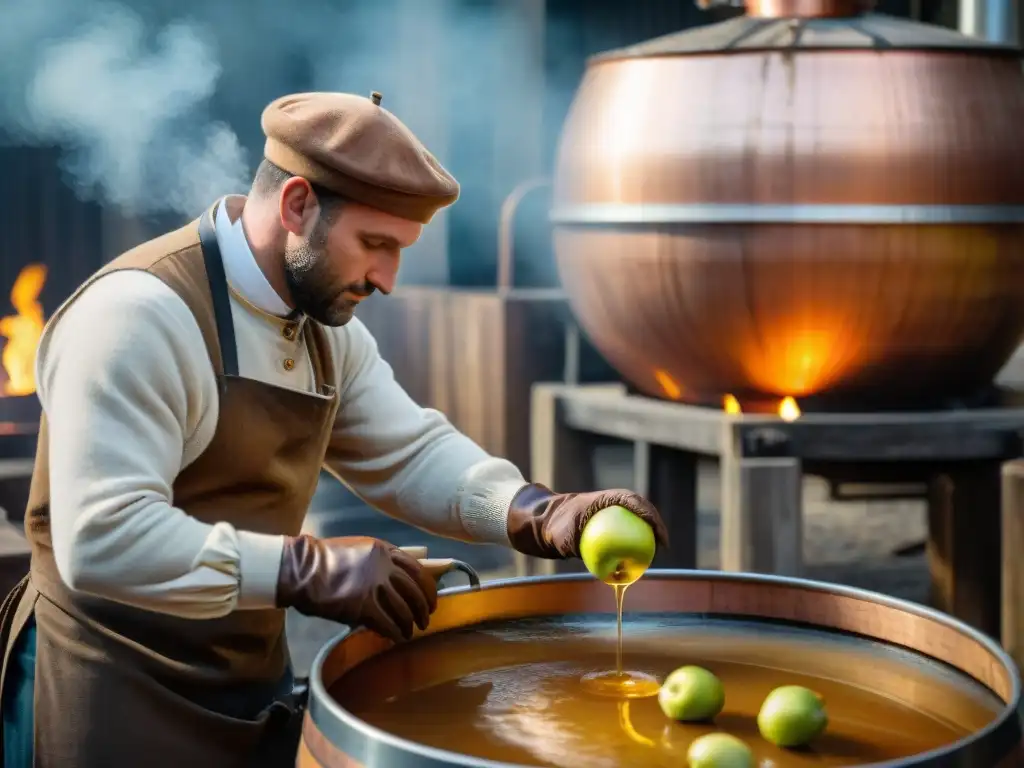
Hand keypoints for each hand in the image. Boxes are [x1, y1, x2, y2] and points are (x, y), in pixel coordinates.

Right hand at [275, 535, 437, 641]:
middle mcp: (384, 566)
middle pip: (415, 591)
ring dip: (410, 624)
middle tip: (425, 620)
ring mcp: (375, 586)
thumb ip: (377, 561)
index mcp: (383, 549)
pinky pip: (387, 624)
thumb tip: (392, 580)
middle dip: (423, 608)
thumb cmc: (322, 559)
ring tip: (410, 632)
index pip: (417, 569)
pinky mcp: (363, 607)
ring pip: (403, 609)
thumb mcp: (357, 549)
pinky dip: (395, 633)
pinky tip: (396, 638)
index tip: (431, 599)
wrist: (300, 569)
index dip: (427, 587)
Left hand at [506, 485, 669, 558]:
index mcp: (606, 499)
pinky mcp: (611, 521)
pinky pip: (628, 530)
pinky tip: (639, 561)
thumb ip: (583, 552)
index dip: (649, 514)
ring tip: (657, 552)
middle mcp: (613, 503)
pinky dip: (636, 542)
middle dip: (656, 524)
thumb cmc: (556, 527)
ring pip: (638, 519)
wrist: (546, 524)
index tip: (656, 531)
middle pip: (641, 509)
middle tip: (662, 544)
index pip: (633, 501)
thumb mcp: (565, 538)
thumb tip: (605, 573)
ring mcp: (613, 511)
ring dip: (650, 532)